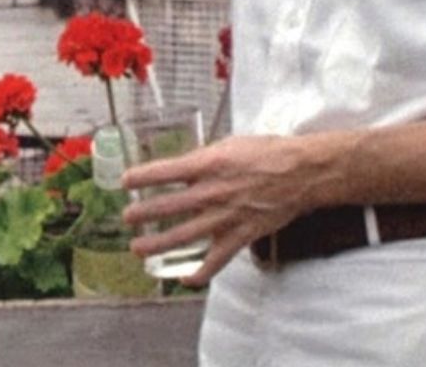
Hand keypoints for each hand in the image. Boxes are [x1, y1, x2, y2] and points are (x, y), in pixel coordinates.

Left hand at [119, 134, 323, 285]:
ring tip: (137, 248)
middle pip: (168, 206)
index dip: (142, 177)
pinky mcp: (240, 236)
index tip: (124, 181)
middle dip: (143, 213)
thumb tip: (180, 168)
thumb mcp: (229, 145)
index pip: (166, 171)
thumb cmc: (267, 154)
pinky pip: (216, 261)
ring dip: (158, 244)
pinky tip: (184, 279)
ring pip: (184, 236)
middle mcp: (213, 192)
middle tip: (126, 218)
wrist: (301, 173)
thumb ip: (203, 159)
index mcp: (209, 164)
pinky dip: (199, 274)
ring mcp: (226, 217)